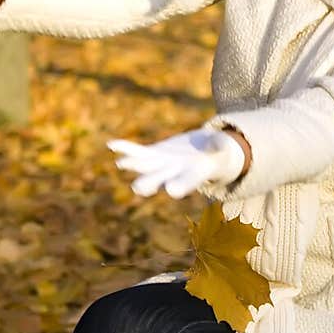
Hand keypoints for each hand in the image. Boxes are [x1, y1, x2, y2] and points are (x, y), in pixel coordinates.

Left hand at [107, 128, 247, 198]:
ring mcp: (162, 165)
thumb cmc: (218, 154)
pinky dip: (126, 148)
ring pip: (145, 166)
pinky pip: (138, 152)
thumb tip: (219, 142)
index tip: (173, 190)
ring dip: (134, 165)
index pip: (187, 183)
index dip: (181, 185)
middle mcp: (174, 174)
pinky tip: (112, 144)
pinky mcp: (155, 154)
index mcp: (193, 176)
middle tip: (138, 188)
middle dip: (149, 182)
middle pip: (160, 180)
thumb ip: (218, 145)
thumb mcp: (221, 148)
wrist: (206, 155)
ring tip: (121, 163)